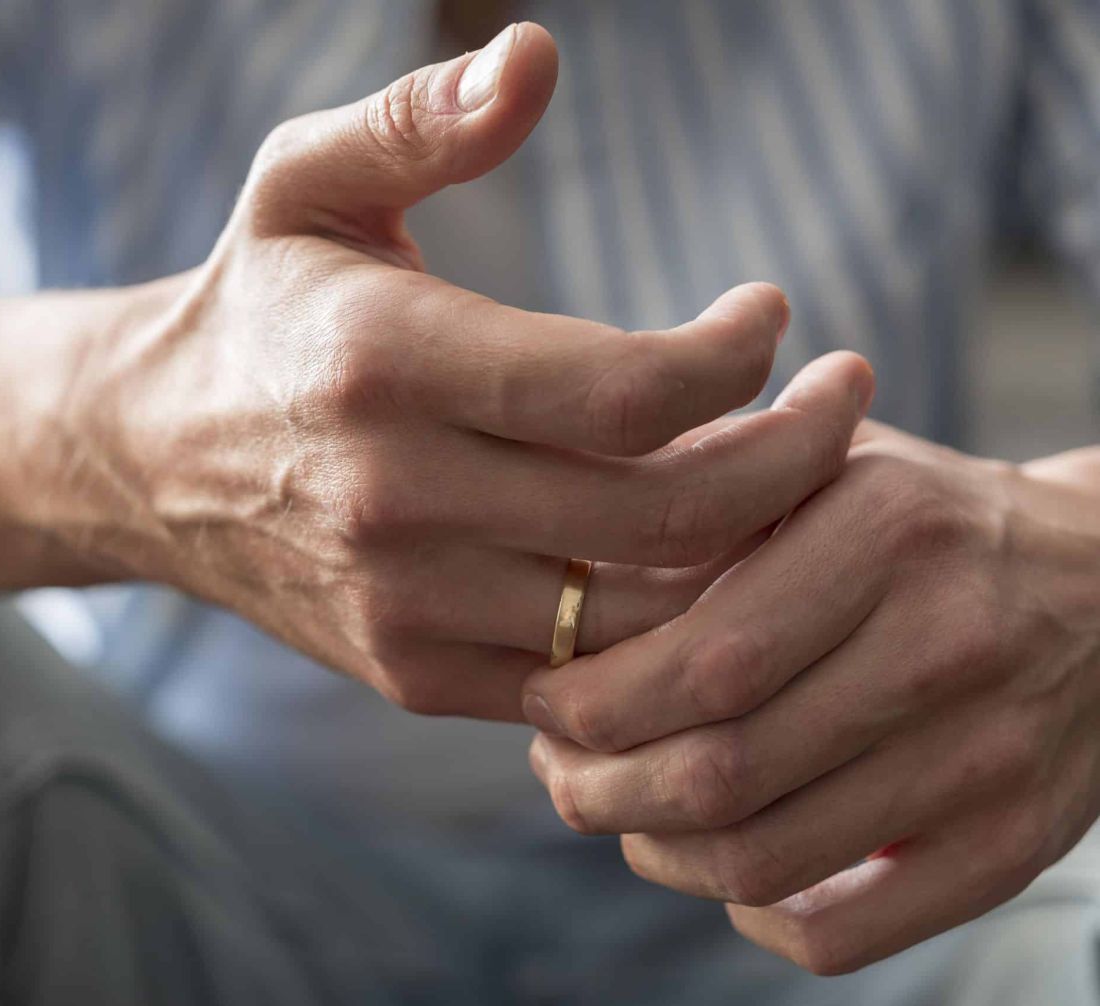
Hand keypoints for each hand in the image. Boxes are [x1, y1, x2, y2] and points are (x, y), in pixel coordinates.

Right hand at [29, 23, 872, 720]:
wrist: (145, 460)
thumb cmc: (256, 306)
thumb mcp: (303, 182)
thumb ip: (418, 117)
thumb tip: (539, 54)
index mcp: (383, 364)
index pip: (623, 390)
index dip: (737, 358)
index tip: (771, 314)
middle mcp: (394, 497)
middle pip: (663, 517)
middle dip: (794, 460)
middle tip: (844, 402)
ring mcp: (402, 602)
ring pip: (639, 616)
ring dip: (745, 553)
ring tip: (787, 479)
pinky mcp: (409, 670)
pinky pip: (581, 679)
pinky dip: (661, 630)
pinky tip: (691, 558)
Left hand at [524, 421, 1099, 972]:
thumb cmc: (920, 520)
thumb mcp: (827, 461)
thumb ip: (711, 488)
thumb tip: (563, 555)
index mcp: (885, 532)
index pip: (704, 660)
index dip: (593, 702)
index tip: (541, 697)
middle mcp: (945, 645)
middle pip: (719, 771)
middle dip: (596, 785)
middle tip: (555, 764)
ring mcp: (985, 759)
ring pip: (762, 860)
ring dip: (650, 851)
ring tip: (613, 806)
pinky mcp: (1008, 847)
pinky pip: (841, 934)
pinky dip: (748, 917)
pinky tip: (712, 867)